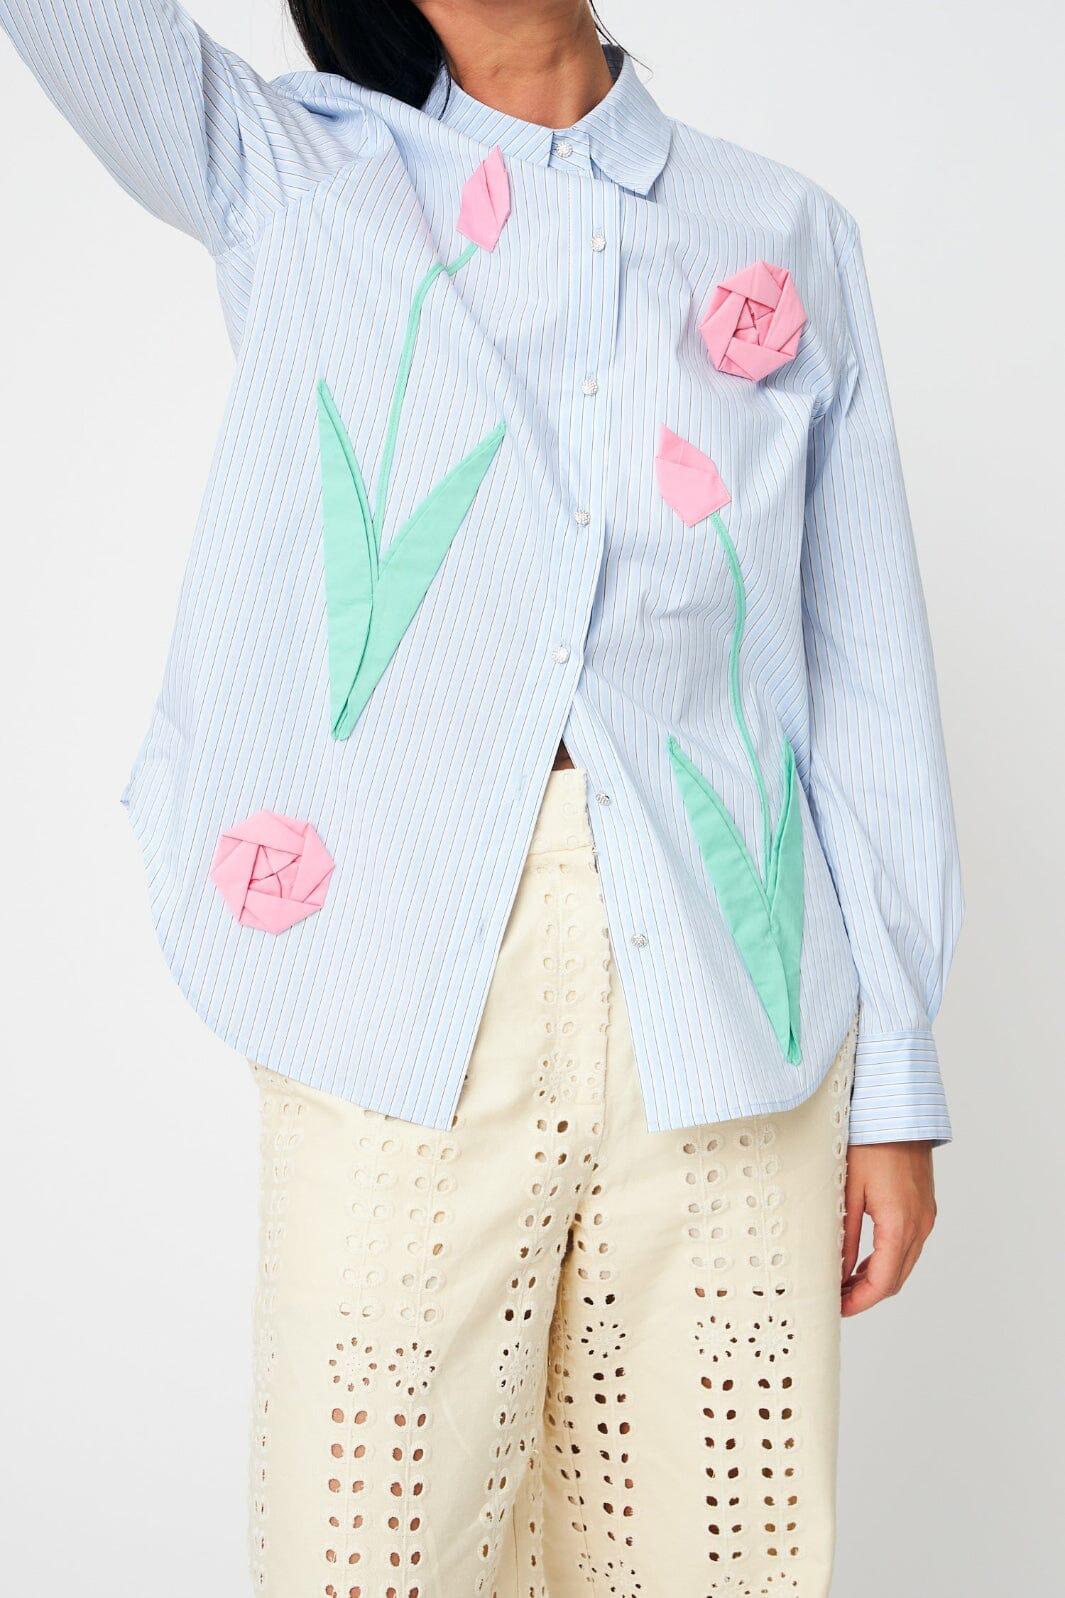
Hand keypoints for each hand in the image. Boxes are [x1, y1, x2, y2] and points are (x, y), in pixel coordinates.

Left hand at [841, 1142, 936, 1316]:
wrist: (898, 1110)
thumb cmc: (869, 1142)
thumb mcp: (848, 1190)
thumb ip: (845, 1236)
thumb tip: (838, 1272)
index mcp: (900, 1223)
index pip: (883, 1282)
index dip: (860, 1301)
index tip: (838, 1309)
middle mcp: (920, 1224)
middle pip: (896, 1278)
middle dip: (866, 1294)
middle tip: (836, 1298)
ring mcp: (926, 1215)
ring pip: (904, 1263)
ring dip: (877, 1277)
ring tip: (844, 1281)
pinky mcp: (924, 1206)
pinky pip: (908, 1244)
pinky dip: (887, 1259)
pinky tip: (863, 1258)